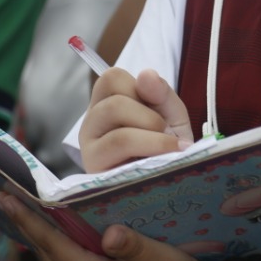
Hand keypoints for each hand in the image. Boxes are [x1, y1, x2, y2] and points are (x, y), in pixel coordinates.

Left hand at [0, 192, 199, 260]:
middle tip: (2, 197)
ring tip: (22, 211)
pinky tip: (55, 234)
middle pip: (45, 250)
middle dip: (24, 223)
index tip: (5, 198)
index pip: (53, 242)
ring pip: (52, 257)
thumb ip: (138, 249)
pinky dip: (53, 244)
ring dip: (36, 234)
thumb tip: (111, 234)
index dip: (28, 219)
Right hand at [80, 68, 194, 172]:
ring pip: (114, 113)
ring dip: (152, 126)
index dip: (138, 85)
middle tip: (164, 130)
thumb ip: (161, 93)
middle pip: (113, 97)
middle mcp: (92, 122)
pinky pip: (120, 140)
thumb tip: (146, 74)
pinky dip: (152, 142)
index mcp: (107, 104)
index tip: (157, 104)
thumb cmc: (166, 148)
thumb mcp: (171, 115)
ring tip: (168, 144)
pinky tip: (169, 153)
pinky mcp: (94, 166)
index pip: (111, 77)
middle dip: (149, 113)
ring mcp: (89, 145)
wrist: (170, 185)